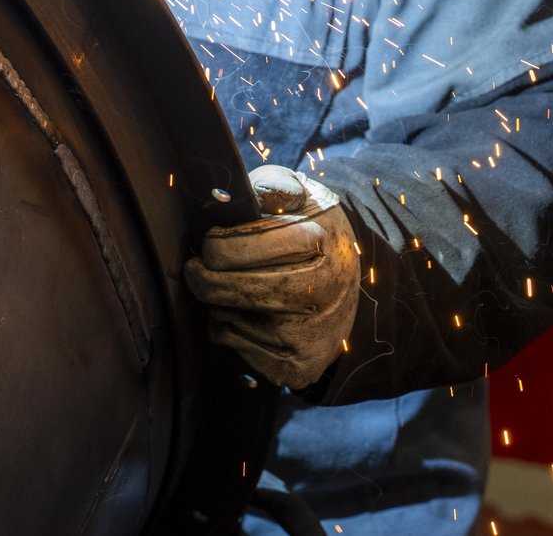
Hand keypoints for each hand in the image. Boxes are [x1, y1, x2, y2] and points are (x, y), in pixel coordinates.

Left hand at [185, 164, 360, 389]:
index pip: (230, 249)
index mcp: (315, 240)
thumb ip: (270, 185)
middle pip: (223, 289)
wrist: (354, 285)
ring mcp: (309, 333)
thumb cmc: (317, 233)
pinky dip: (233, 331)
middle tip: (198, 268)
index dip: (211, 244)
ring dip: (220, 304)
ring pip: (225, 319)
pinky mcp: (298, 367)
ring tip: (242, 288)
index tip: (211, 242)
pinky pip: (236, 347)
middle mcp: (317, 290)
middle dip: (202, 278)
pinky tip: (254, 315)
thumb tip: (236, 195)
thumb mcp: (303, 195)